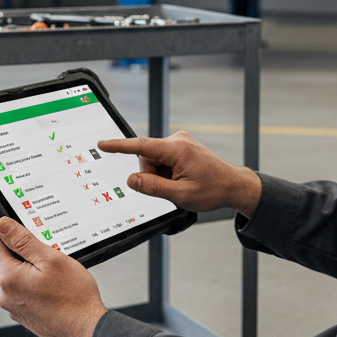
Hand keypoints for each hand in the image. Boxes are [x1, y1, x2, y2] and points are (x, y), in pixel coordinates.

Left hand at [0, 217, 106, 336]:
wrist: (86, 331)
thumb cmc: (74, 299)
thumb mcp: (51, 259)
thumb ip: (23, 240)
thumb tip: (3, 226)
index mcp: (8, 279)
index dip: (8, 231)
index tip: (23, 228)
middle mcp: (5, 295)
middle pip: (6, 260)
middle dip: (25, 252)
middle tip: (50, 255)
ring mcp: (14, 307)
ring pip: (18, 276)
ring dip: (33, 270)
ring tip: (57, 275)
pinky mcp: (24, 315)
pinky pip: (25, 291)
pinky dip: (37, 285)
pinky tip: (56, 289)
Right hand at [97, 131, 261, 216]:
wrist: (234, 185)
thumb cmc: (213, 190)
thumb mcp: (181, 195)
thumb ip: (153, 187)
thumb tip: (131, 180)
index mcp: (177, 149)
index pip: (141, 146)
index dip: (119, 146)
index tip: (103, 143)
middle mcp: (177, 140)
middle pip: (147, 158)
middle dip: (153, 175)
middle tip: (173, 187)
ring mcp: (180, 142)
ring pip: (154, 161)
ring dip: (162, 175)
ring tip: (182, 183)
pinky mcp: (182, 147)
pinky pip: (164, 159)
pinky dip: (168, 171)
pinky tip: (183, 178)